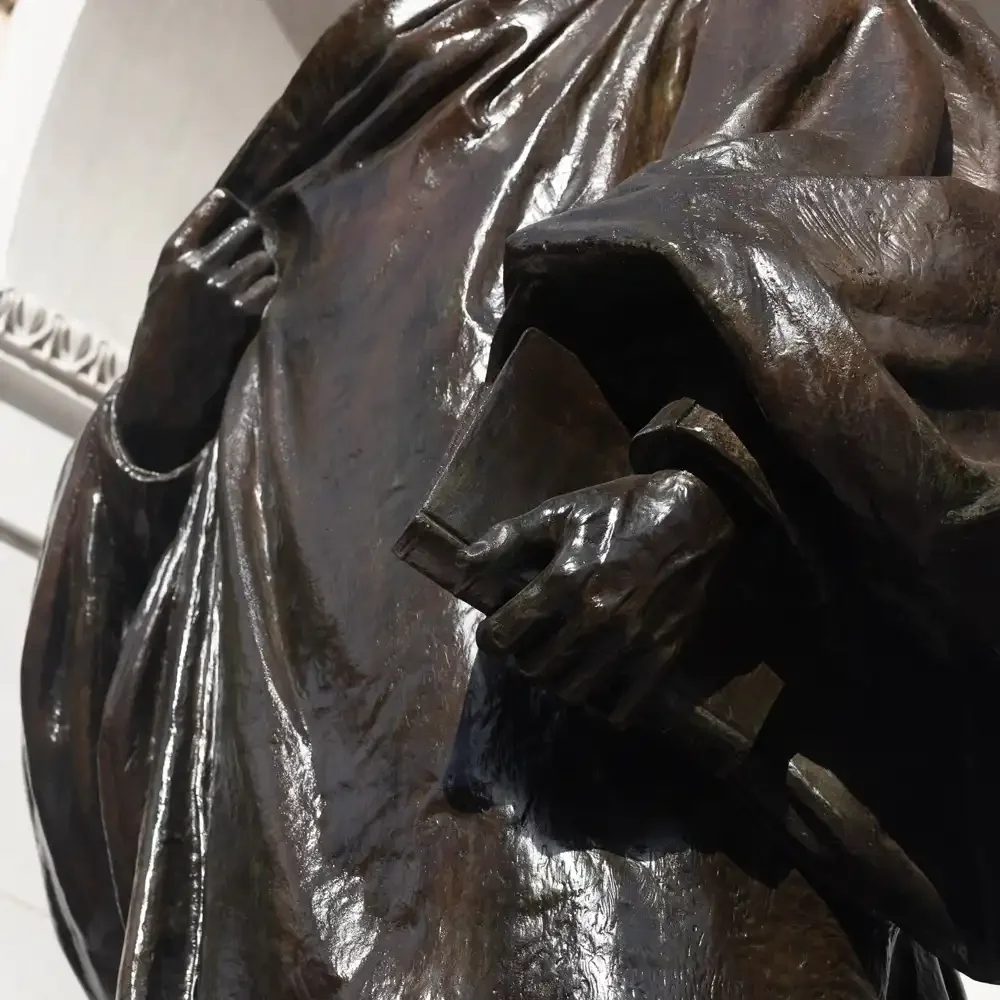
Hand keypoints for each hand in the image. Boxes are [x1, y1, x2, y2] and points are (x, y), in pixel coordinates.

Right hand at [117, 189, 277, 470]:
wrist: (164, 386)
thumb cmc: (162, 340)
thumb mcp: (164, 291)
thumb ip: (189, 263)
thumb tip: (228, 238)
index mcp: (173, 255)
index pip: (210, 211)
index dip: (229, 206)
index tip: (242, 203)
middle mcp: (197, 265)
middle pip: (246, 230)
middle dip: (257, 239)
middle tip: (264, 249)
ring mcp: (221, 288)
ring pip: (263, 259)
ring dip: (268, 268)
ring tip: (262, 282)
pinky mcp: (241, 313)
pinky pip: (270, 287)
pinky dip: (272, 292)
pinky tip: (265, 302)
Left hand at [461, 471, 736, 725]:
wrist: (698, 516)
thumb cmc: (621, 510)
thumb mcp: (559, 512)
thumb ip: (507, 540)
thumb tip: (462, 567)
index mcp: (564, 582)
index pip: (504, 635)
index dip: (491, 636)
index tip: (496, 630)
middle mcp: (594, 620)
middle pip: (534, 668)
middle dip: (522, 658)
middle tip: (528, 644)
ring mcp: (629, 644)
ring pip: (571, 691)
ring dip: (556, 680)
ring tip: (558, 661)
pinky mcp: (660, 658)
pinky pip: (620, 707)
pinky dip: (601, 705)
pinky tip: (596, 684)